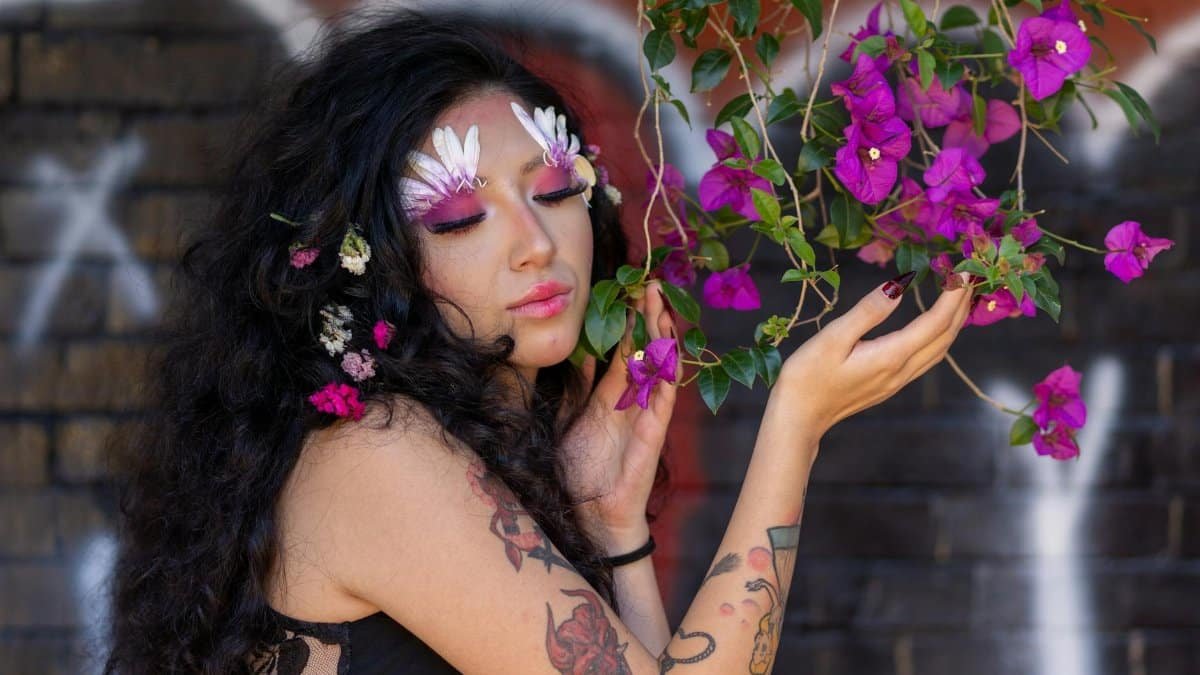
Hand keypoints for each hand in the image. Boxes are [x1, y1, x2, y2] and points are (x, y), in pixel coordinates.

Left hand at [560, 280, 678, 552]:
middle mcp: (631, 401)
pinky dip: (669, 375)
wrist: (591, 515)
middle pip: (646, 350)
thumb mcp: (567, 419)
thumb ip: (576, 387)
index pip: (624, 349)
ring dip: (663, 337)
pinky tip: (670, 352)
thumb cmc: (579, 473)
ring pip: (661, 367)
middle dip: (649, 317)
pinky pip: (665, 400)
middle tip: (650, 284)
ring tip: (662, 305)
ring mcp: (645, 415)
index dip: (628, 321)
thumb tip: (579, 351)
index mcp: (610, 396)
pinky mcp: (653, 434)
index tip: (628, 290)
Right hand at [774, 273, 974, 443]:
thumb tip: (898, 286)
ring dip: (955, 322)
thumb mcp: (832, 338)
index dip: (953, 296)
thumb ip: (868, 312)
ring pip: (940, 349)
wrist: (799, 416)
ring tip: (960, 297)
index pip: (935, 322)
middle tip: (970, 276)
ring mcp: (898, 380)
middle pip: (946, 336)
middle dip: (962, 306)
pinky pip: (928, 358)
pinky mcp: (890, 384)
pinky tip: (936, 327)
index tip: (963, 270)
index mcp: (891, 356)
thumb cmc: (808, 376)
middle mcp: (902, 370)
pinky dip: (941, 336)